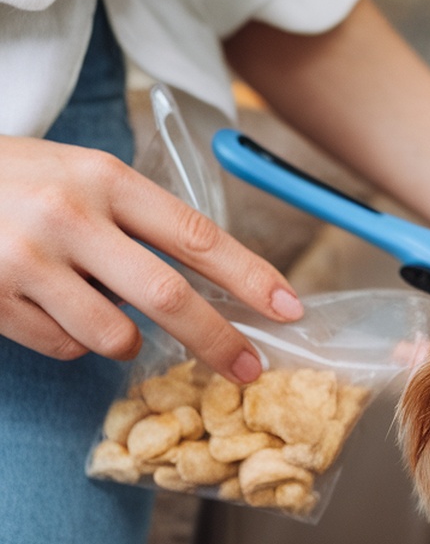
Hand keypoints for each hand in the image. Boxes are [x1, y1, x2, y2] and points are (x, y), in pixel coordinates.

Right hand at [0, 136, 303, 381]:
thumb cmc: (13, 181)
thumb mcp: (77, 174)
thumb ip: (137, 220)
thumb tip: (213, 284)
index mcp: (102, 176)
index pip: (195, 234)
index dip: (249, 276)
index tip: (289, 308)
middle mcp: (69, 215)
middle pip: (167, 296)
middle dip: (217, 340)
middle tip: (249, 369)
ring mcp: (28, 261)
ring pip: (114, 336)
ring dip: (123, 340)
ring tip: (92, 304)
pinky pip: (62, 348)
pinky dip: (67, 340)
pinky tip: (42, 304)